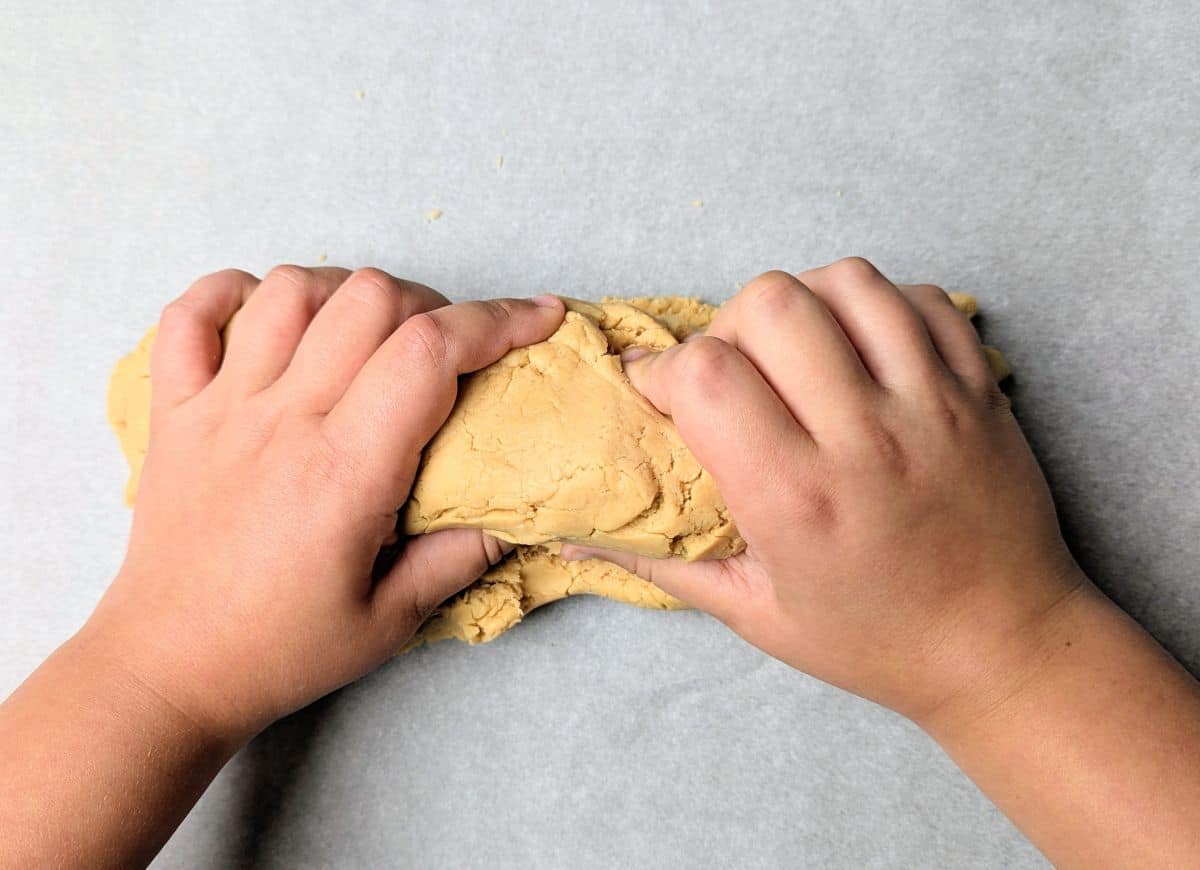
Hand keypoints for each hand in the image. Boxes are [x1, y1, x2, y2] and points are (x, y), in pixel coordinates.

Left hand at [88, 266, 563, 741]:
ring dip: (345, 293)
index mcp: (345, 472)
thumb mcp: (390, 622)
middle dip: (429, 304)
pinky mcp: (175, 413)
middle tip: (445, 348)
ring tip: (367, 330)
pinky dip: (233, 293)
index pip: (429, 352)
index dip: (497, 320)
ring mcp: (220, 409)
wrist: (167, 669)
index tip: (538, 317)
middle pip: (368, 300)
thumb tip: (514, 514)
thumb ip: (457, 559)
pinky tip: (268, 313)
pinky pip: (189, 315)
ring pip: (289, 291)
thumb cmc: (279, 650)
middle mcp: (283, 422)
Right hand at [563, 259, 1086, 723]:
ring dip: (803, 303)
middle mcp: (866, 437)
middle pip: (771, 302)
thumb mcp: (755, 613)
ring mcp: (932, 404)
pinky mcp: (979, 388)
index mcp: (798, 497)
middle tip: (735, 371)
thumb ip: (659, 562)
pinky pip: (921, 297)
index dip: (664, 370)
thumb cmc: (874, 640)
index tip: (662, 393)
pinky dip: (879, 305)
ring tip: (797, 351)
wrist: (1004, 649)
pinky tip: (862, 350)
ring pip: (847, 281)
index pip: (707, 374)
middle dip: (729, 327)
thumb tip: (568, 539)